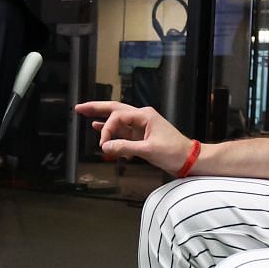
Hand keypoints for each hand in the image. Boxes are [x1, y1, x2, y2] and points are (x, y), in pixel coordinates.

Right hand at [73, 100, 196, 174]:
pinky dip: (111, 130)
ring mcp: (141, 126)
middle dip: (96, 108)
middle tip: (79, 108)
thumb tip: (105, 147)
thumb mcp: (148, 150)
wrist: (189, 159)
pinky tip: (98, 128)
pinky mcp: (141, 136)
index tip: (103, 144)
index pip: (118, 117)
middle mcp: (142, 117)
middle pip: (115, 109)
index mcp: (144, 115)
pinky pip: (122, 131)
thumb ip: (125, 147)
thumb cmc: (174, 152)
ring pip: (117, 119)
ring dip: (102, 119)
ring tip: (85, 114)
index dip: (107, 129)